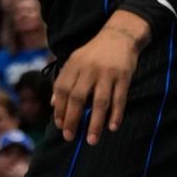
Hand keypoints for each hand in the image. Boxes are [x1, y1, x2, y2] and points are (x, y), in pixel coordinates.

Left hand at [53, 11, 150, 144]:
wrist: (119, 35)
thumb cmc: (94, 53)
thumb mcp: (75, 61)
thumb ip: (64, 80)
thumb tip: (53, 104)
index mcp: (74, 64)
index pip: (62, 88)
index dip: (59, 107)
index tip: (59, 125)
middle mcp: (89, 69)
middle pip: (77, 97)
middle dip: (72, 119)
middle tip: (69, 137)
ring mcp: (107, 73)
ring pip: (99, 102)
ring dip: (95, 123)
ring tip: (91, 140)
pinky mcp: (123, 77)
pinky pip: (119, 99)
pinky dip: (116, 114)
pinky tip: (112, 127)